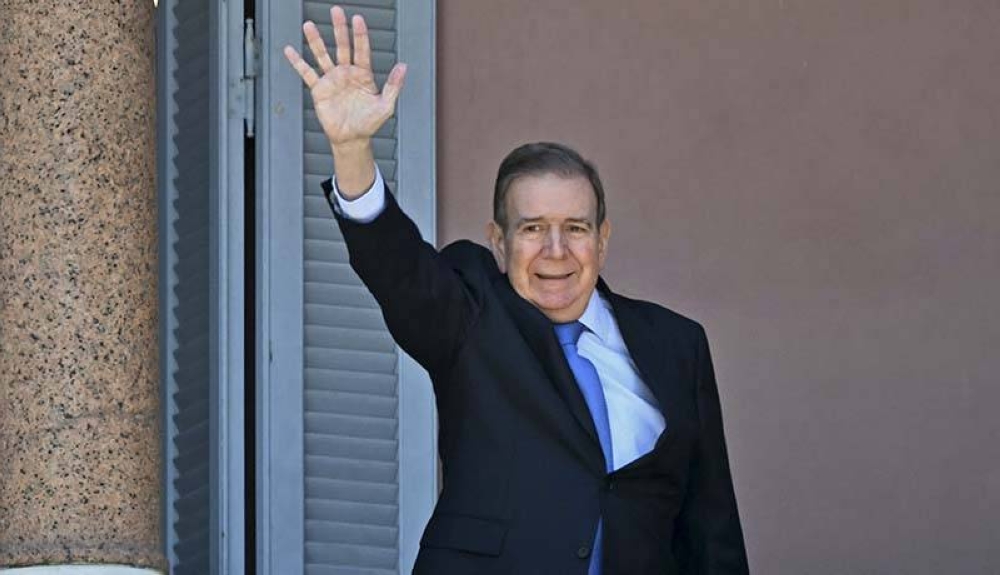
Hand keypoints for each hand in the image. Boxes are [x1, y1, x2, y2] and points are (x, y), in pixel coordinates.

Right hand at [284, 6, 406, 149]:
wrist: (352, 138)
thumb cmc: (369, 123)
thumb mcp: (385, 105)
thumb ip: (393, 85)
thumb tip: (403, 66)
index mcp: (363, 74)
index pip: (362, 50)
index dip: (360, 35)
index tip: (357, 19)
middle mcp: (347, 72)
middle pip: (342, 46)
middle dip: (339, 29)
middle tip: (336, 10)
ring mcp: (332, 79)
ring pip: (322, 55)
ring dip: (315, 41)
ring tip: (308, 25)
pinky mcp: (319, 89)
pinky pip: (306, 73)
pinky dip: (297, 62)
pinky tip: (289, 50)